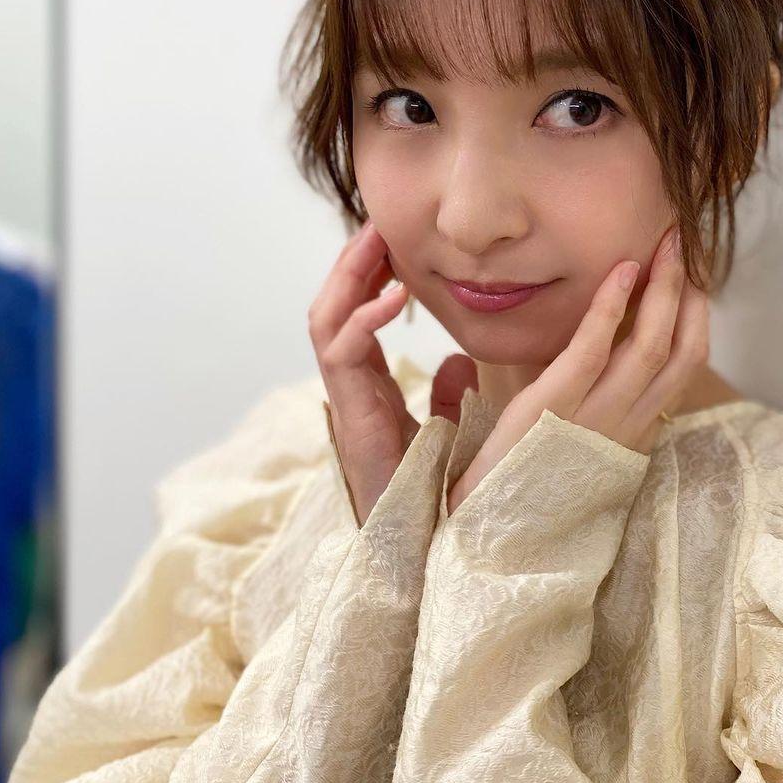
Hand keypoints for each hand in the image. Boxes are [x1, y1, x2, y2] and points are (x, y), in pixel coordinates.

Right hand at [309, 220, 477, 525]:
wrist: (419, 557)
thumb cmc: (432, 500)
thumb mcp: (448, 436)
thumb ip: (447, 400)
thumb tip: (456, 363)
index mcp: (369, 391)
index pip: (357, 319)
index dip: (368, 280)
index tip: (395, 244)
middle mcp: (350, 393)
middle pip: (333, 310)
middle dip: (351, 265)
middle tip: (379, 225)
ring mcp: (347, 404)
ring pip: (325, 323)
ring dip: (349, 279)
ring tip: (377, 243)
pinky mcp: (353, 419)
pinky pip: (344, 357)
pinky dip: (365, 321)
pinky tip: (394, 298)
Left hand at [445, 222, 708, 516]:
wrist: (485, 530)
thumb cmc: (521, 480)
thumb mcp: (573, 439)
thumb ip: (591, 401)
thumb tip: (595, 353)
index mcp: (634, 432)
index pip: (685, 367)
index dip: (698, 316)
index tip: (694, 274)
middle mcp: (627, 425)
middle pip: (681, 348)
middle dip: (689, 290)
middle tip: (683, 241)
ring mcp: (595, 418)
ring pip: (652, 344)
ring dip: (663, 286)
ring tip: (662, 242)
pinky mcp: (554, 407)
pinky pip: (593, 348)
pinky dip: (611, 305)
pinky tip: (620, 269)